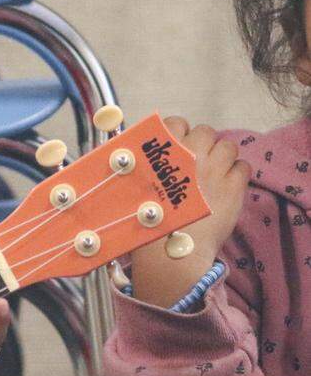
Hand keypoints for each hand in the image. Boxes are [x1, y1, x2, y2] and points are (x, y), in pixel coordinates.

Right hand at [130, 117, 250, 307]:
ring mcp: (214, 169)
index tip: (177, 148)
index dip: (178, 133)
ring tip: (215, 174)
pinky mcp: (234, 186)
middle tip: (197, 164)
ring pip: (228, 146)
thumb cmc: (145, 223)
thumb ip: (141, 169)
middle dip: (203, 144)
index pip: (175, 123)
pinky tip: (226, 187)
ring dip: (222, 157)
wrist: (170, 252)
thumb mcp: (132, 190)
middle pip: (205, 131)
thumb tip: (141, 158)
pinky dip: (236, 174)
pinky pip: (243, 167)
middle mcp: (190, 155)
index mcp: (164, 153)